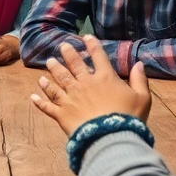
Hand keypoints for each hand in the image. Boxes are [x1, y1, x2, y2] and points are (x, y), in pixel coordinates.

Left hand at [30, 36, 150, 136]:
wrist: (110, 138)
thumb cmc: (128, 118)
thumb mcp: (142, 98)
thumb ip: (139, 80)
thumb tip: (139, 63)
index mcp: (105, 78)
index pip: (98, 56)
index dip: (92, 45)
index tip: (86, 37)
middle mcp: (84, 84)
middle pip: (74, 65)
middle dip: (67, 54)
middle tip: (62, 46)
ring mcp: (70, 98)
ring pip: (57, 82)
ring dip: (52, 72)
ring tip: (48, 64)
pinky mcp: (61, 114)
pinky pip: (48, 106)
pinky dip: (40, 101)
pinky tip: (33, 96)